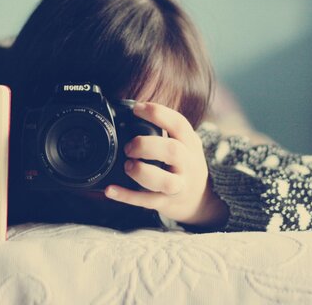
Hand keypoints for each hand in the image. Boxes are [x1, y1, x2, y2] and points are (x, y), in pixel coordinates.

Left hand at [104, 102, 228, 229]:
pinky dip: (126, 196)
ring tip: (127, 166)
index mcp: (190, 143)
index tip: (137, 108)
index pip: (179, 124)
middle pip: (173, 151)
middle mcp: (188, 164)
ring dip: (141, 171)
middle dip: (147, 145)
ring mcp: (179, 186)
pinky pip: (146, 201)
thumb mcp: (185, 144)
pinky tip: (110, 189)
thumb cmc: (184, 165)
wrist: (200, 200)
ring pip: (164, 181)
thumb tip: (132, 110)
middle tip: (129, 147)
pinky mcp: (166, 203)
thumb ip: (167, 130)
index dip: (157, 113)